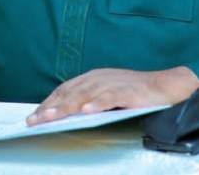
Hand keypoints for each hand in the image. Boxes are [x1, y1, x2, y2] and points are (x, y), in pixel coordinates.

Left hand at [26, 66, 198, 125]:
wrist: (165, 86)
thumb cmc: (134, 92)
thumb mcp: (106, 94)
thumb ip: (87, 101)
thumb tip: (65, 114)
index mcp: (92, 78)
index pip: (64, 90)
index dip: (48, 103)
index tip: (33, 116)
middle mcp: (99, 78)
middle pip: (70, 93)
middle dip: (51, 107)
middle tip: (35, 120)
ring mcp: (112, 83)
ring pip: (85, 95)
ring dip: (67, 106)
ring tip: (52, 116)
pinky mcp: (127, 91)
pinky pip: (110, 98)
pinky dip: (98, 104)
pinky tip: (87, 111)